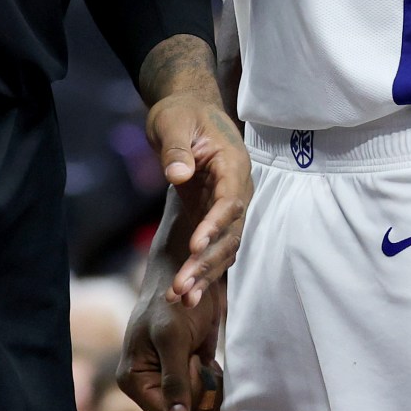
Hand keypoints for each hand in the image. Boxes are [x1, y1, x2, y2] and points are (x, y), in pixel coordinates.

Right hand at [120, 269, 225, 410]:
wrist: (187, 272)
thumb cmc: (173, 300)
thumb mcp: (172, 339)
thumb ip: (175, 381)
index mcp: (135, 381)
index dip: (192, 402)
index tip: (195, 366)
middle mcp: (150, 386)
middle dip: (202, 397)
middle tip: (201, 363)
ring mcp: (170, 382)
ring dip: (211, 391)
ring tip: (205, 360)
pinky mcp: (189, 374)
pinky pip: (207, 397)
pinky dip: (216, 384)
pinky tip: (209, 361)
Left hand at [145, 92, 249, 306]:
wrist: (186, 112)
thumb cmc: (181, 113)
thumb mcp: (173, 122)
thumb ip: (176, 148)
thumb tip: (178, 174)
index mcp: (232, 164)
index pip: (230, 200)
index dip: (216, 224)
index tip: (195, 245)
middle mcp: (237, 190)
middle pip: (230, 233)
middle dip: (207, 261)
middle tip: (181, 286)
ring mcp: (227, 207)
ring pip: (225, 248)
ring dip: (205, 274)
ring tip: (181, 297)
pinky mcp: (213, 218)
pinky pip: (213, 249)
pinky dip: (202, 272)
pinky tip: (184, 296)